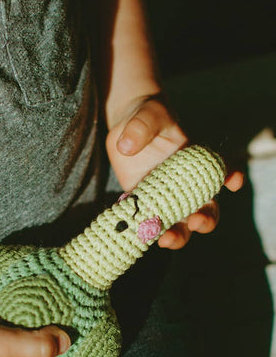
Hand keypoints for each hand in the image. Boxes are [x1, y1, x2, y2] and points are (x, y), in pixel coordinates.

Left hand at [106, 95, 242, 249]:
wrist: (125, 127)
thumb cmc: (144, 117)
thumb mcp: (145, 116)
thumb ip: (140, 128)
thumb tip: (126, 146)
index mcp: (195, 161)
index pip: (220, 170)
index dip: (230, 177)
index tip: (231, 181)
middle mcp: (184, 183)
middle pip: (205, 208)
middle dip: (206, 219)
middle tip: (196, 221)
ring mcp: (164, 194)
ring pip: (178, 222)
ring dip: (177, 234)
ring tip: (165, 240)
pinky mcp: (142, 200)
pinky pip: (147, 220)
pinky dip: (145, 230)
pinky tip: (139, 235)